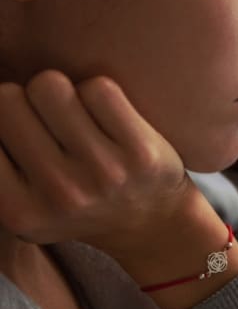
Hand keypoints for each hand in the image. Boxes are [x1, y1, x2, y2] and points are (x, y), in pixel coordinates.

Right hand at [0, 71, 201, 261]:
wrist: (152, 223)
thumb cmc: (76, 202)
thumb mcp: (22, 205)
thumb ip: (0, 164)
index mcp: (18, 210)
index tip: (17, 132)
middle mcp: (59, 193)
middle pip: (8, 99)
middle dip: (24, 101)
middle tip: (47, 120)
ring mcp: (103, 171)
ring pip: (50, 85)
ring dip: (60, 92)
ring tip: (72, 115)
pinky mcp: (142, 151)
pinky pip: (98, 88)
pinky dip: (98, 93)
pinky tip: (105, 115)